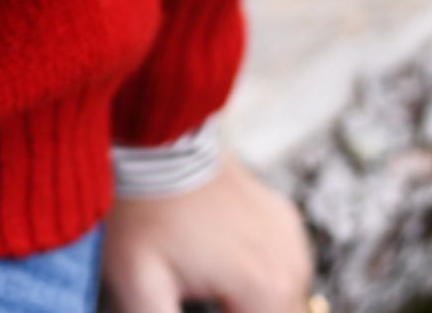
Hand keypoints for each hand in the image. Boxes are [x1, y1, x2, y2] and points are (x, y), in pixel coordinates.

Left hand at [99, 147, 317, 312]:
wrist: (151, 136)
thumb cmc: (140, 211)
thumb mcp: (138, 284)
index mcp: (266, 290)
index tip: (195, 304)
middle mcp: (292, 266)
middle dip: (236, 312)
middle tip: (197, 298)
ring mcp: (292, 239)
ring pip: (283, 305)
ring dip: (250, 308)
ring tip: (208, 294)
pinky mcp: (284, 220)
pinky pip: (282, 272)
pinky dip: (258, 283)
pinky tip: (220, 272)